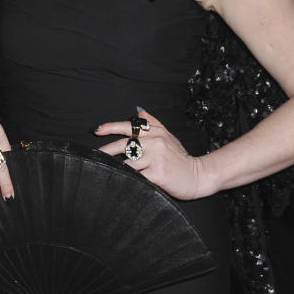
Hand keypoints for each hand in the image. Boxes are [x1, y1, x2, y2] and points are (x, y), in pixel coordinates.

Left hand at [94, 110, 211, 200]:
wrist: (199, 175)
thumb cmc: (180, 158)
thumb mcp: (168, 136)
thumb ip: (153, 123)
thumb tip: (138, 111)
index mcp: (156, 132)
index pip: (129, 126)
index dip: (111, 127)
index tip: (97, 130)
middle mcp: (155, 142)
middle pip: (124, 144)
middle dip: (106, 150)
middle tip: (95, 154)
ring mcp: (156, 158)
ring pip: (128, 162)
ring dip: (118, 168)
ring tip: (109, 171)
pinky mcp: (157, 173)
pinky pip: (137, 176)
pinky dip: (129, 179)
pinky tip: (124, 181)